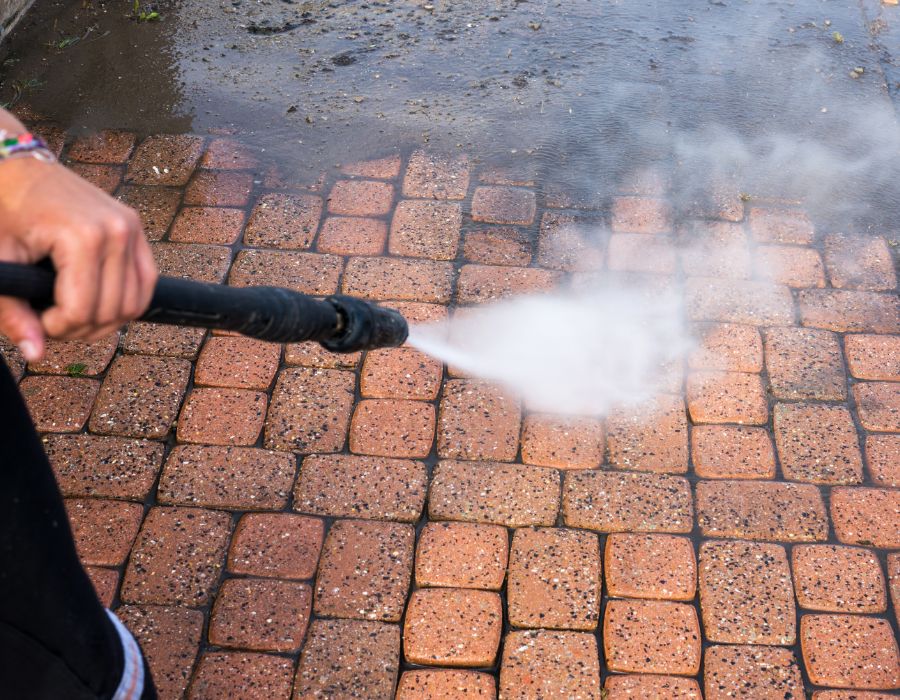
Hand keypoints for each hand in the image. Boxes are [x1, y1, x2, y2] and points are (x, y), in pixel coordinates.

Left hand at [0, 157, 156, 361]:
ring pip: (133, 304)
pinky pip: (145, 284)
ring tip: (73, 312)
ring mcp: (133, 230)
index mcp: (83, 236)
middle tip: (52, 320)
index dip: (58, 327)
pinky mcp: (138, 231)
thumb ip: (13, 311)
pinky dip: (125, 303)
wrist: (20, 169)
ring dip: (105, 321)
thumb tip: (35, 354)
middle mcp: (117, 232)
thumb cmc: (4, 210)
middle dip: (81, 328)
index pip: (83, 309)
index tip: (36, 318)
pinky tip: (96, 301)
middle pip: (111, 311)